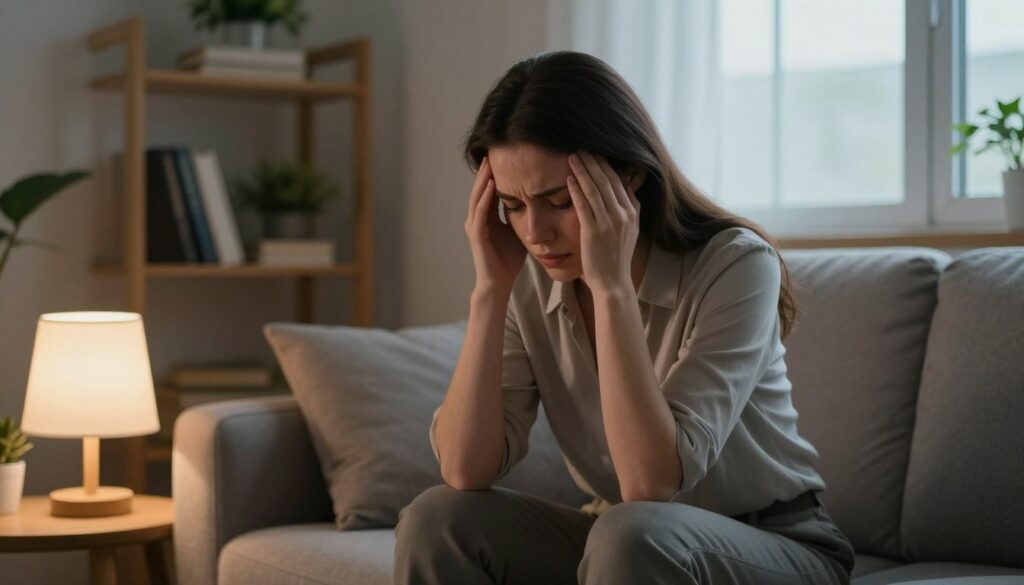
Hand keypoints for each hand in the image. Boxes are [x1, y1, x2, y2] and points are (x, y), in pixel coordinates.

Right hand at [464, 156, 526, 292]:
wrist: (499, 283)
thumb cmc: (509, 261)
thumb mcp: (518, 232)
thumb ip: (522, 216)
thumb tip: (539, 201)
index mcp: (487, 217)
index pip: (490, 190)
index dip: (496, 174)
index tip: (505, 157)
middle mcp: (477, 219)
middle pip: (480, 189)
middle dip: (486, 171)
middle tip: (494, 151)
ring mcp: (474, 226)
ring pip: (477, 197)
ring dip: (483, 179)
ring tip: (490, 162)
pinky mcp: (476, 235)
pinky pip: (480, 212)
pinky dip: (485, 198)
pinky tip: (492, 185)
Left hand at [566, 151, 640, 293]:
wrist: (613, 282)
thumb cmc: (617, 256)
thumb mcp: (630, 230)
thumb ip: (630, 207)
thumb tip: (628, 185)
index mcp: (632, 212)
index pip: (619, 181)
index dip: (606, 164)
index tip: (595, 152)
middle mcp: (623, 215)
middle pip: (607, 180)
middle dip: (593, 162)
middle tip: (581, 148)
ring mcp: (609, 223)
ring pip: (595, 190)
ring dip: (583, 171)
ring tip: (572, 157)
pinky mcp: (594, 232)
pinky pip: (584, 206)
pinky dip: (576, 191)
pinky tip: (568, 179)